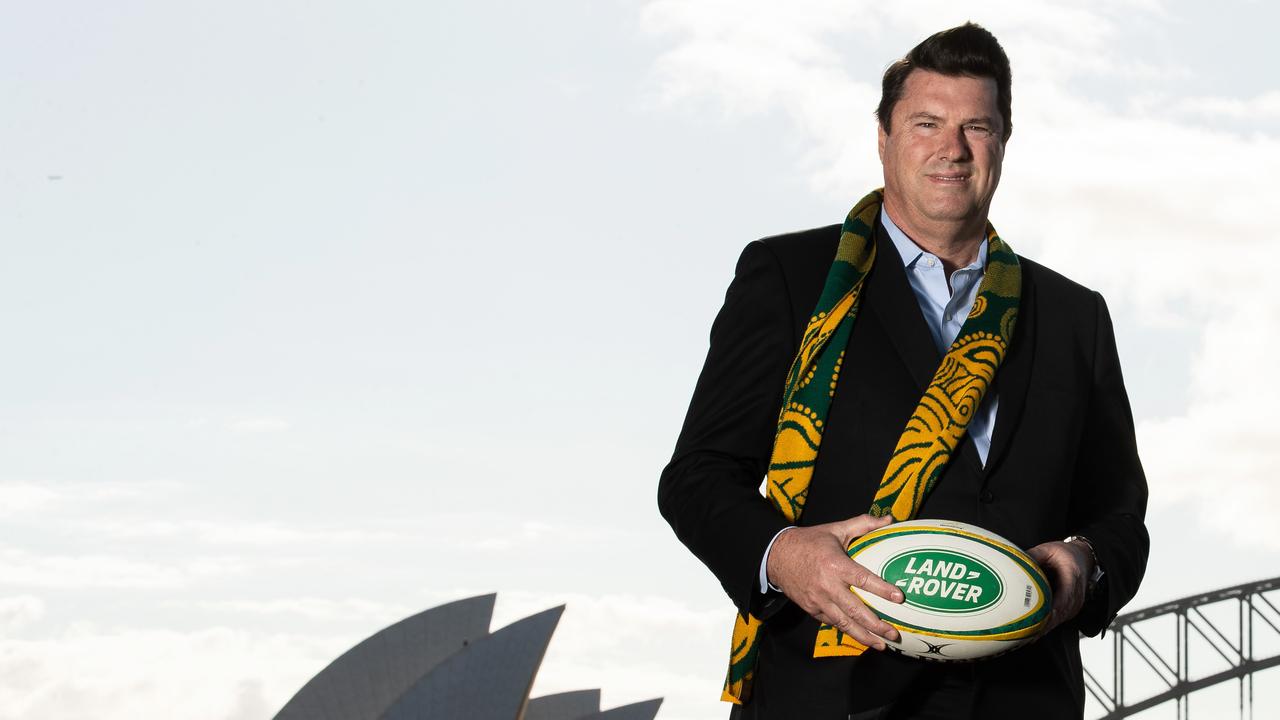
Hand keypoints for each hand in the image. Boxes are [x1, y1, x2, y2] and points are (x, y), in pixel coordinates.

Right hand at [765, 514, 903, 649]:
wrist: (776, 555)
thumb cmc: (810, 541)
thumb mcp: (835, 529)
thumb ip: (863, 524)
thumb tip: (889, 519)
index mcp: (835, 564)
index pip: (862, 579)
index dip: (882, 589)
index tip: (899, 597)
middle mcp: (827, 585)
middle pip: (855, 610)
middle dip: (877, 625)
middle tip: (894, 634)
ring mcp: (818, 600)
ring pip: (844, 623)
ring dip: (864, 636)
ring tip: (882, 645)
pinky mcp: (811, 609)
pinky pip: (832, 622)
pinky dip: (847, 631)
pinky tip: (861, 637)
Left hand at [1027, 540, 1093, 632]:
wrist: (1083, 559)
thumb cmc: (1066, 554)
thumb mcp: (1050, 550)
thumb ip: (1034, 555)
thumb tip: (1014, 560)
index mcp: (1073, 579)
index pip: (1065, 598)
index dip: (1053, 611)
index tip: (1040, 618)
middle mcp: (1076, 596)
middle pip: (1060, 615)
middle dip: (1043, 625)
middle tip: (1025, 633)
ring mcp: (1074, 605)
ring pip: (1058, 621)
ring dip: (1042, 629)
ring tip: (1024, 637)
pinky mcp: (1068, 610)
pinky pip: (1056, 620)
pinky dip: (1044, 627)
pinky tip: (1029, 634)